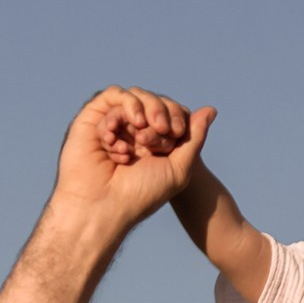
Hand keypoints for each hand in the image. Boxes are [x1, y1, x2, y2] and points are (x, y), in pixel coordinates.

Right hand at [54, 87, 213, 229]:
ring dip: (142, 112)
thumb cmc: (142, 193)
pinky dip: (120, 111)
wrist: (104, 206)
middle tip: (158, 132)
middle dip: (161, 113)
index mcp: (156, 142)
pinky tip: (116, 138)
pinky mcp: (92, 117)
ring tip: (138, 140)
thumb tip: (211, 109)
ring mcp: (115, 123)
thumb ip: (195, 138)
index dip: (177, 116)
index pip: (174, 112)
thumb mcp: (179, 167)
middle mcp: (135, 130)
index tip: (175, 134)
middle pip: (156, 101)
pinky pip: (112, 96)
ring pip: (136, 96)